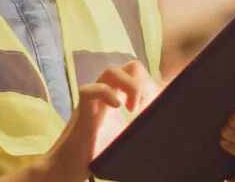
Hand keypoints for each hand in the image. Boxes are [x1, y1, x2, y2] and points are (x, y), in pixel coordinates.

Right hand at [26, 62, 160, 181]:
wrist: (69, 167)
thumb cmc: (97, 154)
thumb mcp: (126, 138)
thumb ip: (140, 128)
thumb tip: (165, 132)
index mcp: (119, 99)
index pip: (138, 76)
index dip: (155, 83)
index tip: (165, 100)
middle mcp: (107, 95)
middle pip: (128, 67)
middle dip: (143, 81)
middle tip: (146, 106)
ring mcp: (93, 100)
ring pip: (111, 71)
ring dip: (129, 85)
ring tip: (133, 109)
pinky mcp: (81, 109)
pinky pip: (91, 89)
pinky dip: (107, 94)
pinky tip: (118, 109)